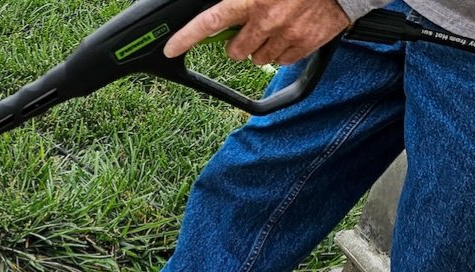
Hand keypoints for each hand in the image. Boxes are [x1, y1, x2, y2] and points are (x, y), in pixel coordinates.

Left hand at [163, 0, 350, 65]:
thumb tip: (221, 8)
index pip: (208, 23)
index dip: (185, 38)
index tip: (170, 49)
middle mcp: (266, 20)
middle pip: (234, 52)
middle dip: (238, 43)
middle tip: (250, 28)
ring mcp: (286, 36)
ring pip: (257, 58)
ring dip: (261, 46)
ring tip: (275, 26)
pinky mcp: (305, 45)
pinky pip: (281, 60)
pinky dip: (282, 50)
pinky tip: (290, 32)